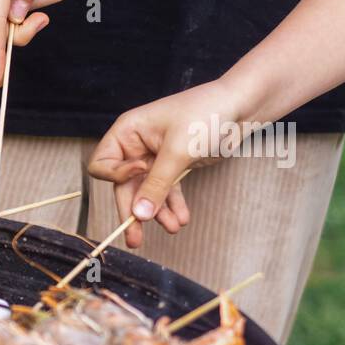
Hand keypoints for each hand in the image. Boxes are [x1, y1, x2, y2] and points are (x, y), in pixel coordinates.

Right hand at [87, 80, 250, 248]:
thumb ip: (157, 185)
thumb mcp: (178, 152)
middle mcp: (136, 146)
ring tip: (173, 227)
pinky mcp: (174, 166)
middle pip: (124, 185)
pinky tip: (182, 219)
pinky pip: (166, 191)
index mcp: (128, 132)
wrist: (242, 106)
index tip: (141, 171)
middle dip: (134, 211)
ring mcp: (155, 158)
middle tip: (135, 239)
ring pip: (147, 193)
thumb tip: (139, 216)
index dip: (117, 176)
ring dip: (158, 212)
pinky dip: (173, 205)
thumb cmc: (206, 115)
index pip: (103, 164)